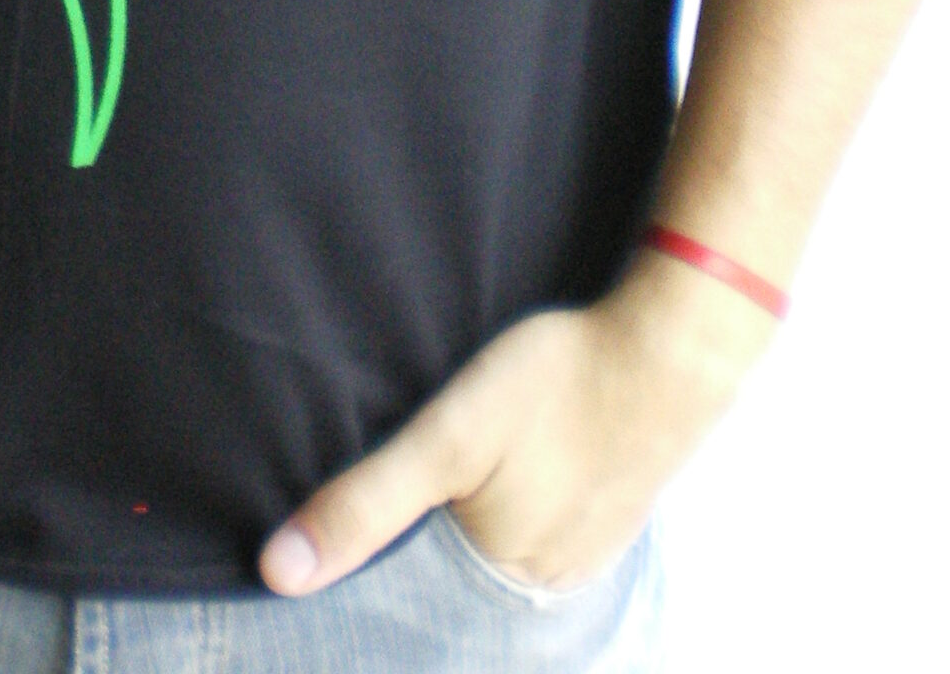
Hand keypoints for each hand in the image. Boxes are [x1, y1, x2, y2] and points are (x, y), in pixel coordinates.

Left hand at [258, 251, 776, 596]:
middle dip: (414, 552)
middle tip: (389, 494)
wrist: (673, 349)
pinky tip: (498, 481)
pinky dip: (506, 516)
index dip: (368, 570)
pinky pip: (535, 536)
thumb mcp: (448, 436)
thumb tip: (276, 574)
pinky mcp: (605, 521)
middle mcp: (541, 589)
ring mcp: (580, 557)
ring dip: (461, 534)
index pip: (407, 599)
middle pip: (450, 581)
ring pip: (493, 559)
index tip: (325, 548)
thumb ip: (366, 504)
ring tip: (438, 487)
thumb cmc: (557, 381)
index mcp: (498, 582)